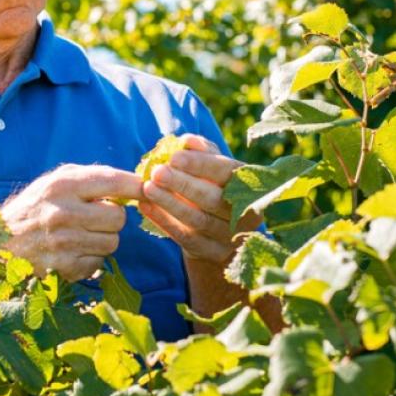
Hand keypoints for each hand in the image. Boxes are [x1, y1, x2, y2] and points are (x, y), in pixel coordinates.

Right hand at [1, 164, 142, 282]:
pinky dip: (91, 258)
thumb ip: (91, 179)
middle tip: (96, 216)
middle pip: (118, 217)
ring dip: (103, 239)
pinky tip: (72, 250)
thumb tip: (135, 182)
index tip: (146, 188)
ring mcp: (64, 243)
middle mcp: (63, 213)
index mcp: (62, 185)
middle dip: (113, 218)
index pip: (115, 181)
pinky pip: (98, 262)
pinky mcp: (64, 267)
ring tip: (83, 233)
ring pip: (112, 242)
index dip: (136, 186)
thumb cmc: (33, 207)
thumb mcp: (55, 182)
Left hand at [138, 134, 251, 264]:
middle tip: (157, 172)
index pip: (227, 173)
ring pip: (198, 220)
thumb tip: (188, 141)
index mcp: (250, 186)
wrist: (221, 233)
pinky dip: (165, 222)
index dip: (201, 164)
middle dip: (183, 184)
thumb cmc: (215, 188)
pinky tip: (146, 207)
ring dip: (170, 203)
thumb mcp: (214, 169)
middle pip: (213, 198)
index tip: (174, 156)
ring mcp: (231, 237)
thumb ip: (203, 152)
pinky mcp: (214, 254)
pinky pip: (187, 238)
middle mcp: (246, 213)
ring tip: (147, 188)